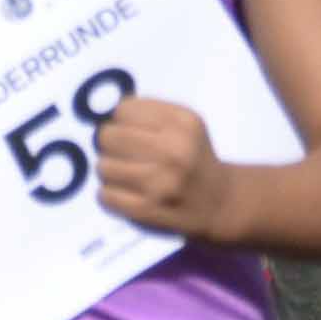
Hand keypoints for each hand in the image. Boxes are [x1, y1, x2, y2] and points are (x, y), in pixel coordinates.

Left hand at [94, 96, 234, 240]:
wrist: (218, 201)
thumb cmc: (192, 157)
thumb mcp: (184, 124)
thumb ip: (147, 113)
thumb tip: (104, 113)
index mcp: (183, 124)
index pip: (124, 110)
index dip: (121, 120)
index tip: (130, 130)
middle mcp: (174, 152)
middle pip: (108, 136)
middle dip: (110, 143)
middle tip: (123, 152)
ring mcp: (160, 183)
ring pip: (102, 166)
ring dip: (109, 170)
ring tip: (127, 173)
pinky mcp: (146, 209)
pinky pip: (104, 195)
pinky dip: (110, 193)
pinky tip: (128, 192)